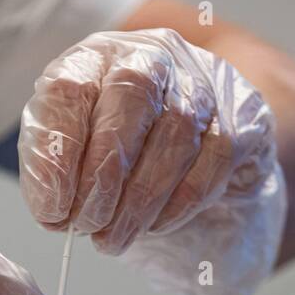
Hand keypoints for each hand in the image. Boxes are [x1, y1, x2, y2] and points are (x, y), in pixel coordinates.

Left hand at [19, 28, 285, 294]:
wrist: (190, 165)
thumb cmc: (119, 158)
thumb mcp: (71, 159)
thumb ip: (53, 175)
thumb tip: (54, 210)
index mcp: (95, 58)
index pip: (70, 87)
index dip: (58, 153)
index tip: (52, 210)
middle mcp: (152, 55)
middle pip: (131, 96)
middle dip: (104, 175)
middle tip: (87, 227)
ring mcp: (204, 79)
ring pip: (177, 130)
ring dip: (140, 198)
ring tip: (114, 238)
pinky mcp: (242, 116)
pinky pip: (214, 158)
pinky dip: (180, 202)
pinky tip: (154, 226)